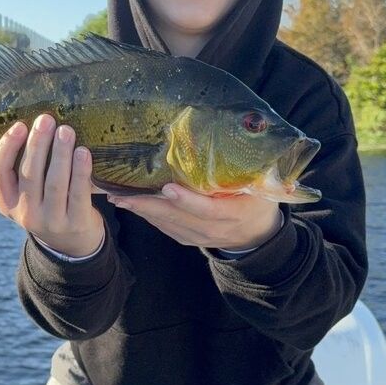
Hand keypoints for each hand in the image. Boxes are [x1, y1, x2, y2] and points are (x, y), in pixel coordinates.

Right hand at [0, 114, 104, 257]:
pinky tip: (83, 152)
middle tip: (46, 119)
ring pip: (54, 182)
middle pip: (29, 174)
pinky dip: (81, 171)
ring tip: (66, 131)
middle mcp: (25, 214)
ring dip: (60, 153)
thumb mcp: (27, 197)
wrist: (72, 245)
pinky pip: (78, 193)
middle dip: (37, 144)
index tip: (19, 125)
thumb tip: (32, 125)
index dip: (7, 147)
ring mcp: (51, 221)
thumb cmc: (48, 207)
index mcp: (8, 204)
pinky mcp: (76, 223)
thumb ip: (24, 171)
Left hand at [107, 183, 281, 250]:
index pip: (208, 211)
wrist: (258, 238)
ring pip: (167, 224)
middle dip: (148, 206)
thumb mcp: (267, 191)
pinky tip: (131, 205)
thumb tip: (267, 144)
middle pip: (178, 218)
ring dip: (141, 211)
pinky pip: (165, 228)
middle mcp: (213, 230)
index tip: (168, 188)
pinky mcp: (188, 239)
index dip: (188, 201)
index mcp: (233, 215)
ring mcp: (198, 237)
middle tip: (123, 194)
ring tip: (118, 197)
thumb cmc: (260, 205)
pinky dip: (147, 217)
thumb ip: (264, 174)